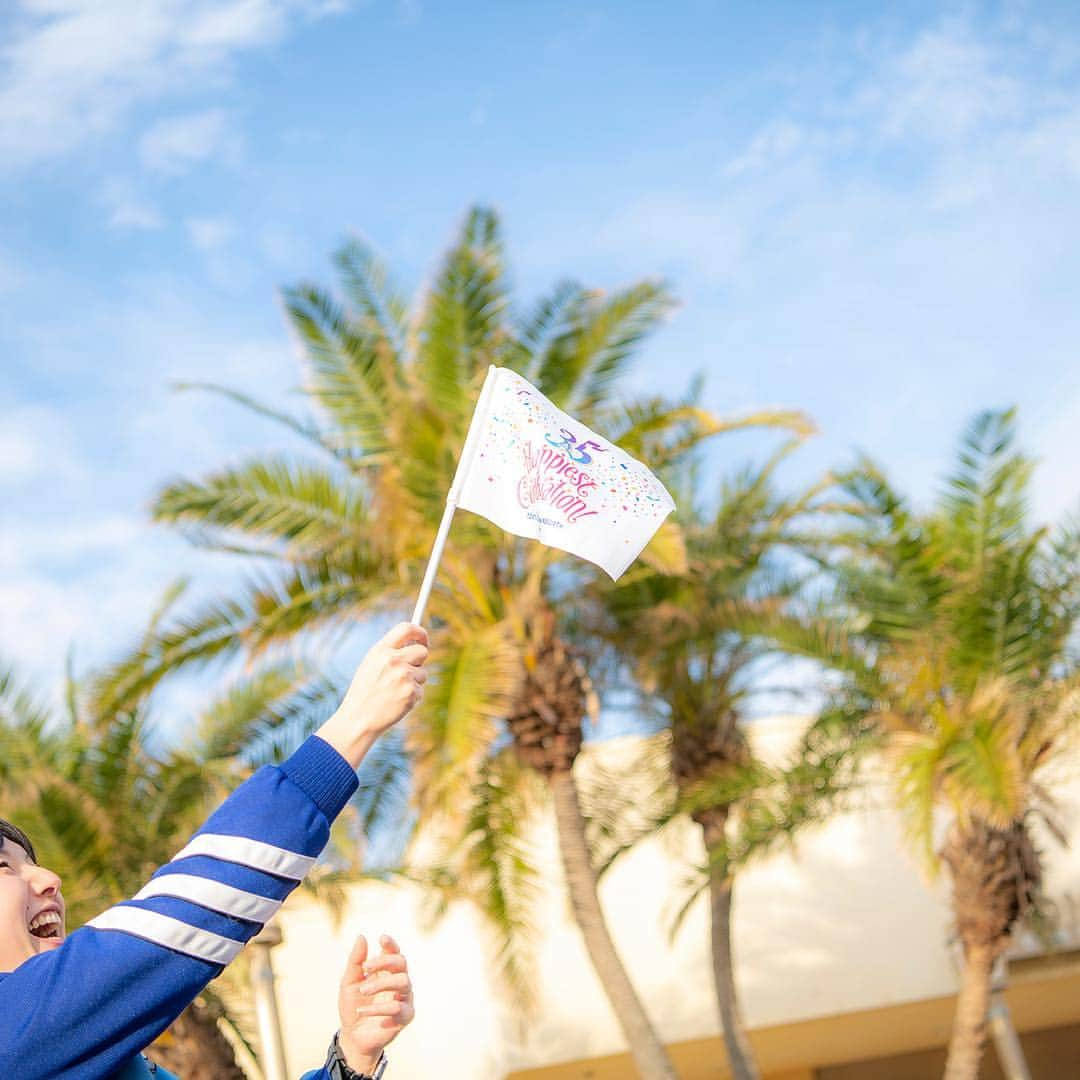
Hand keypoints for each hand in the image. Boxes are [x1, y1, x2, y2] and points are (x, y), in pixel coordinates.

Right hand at [317, 623, 428, 767]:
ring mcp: (404, 676)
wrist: (358, 719)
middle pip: (422, 651)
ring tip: (394, 692)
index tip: (423, 639)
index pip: (406, 628)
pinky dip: (412, 697)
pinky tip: (397, 702)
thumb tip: (416, 644)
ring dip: (414, 682)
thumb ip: (390, 653)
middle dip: (419, 661)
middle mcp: (393, 660)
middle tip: (410, 670)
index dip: (419, 632)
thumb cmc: (364, 692)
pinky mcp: (411, 692)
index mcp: (381, 651)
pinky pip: (421, 690)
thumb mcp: (371, 666)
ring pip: (423, 673)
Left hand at [337, 934, 414, 1073]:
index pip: (394, 952)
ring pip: (403, 981)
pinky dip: (378, 1008)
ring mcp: (404, 998)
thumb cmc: (352, 1006)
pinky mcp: (405, 1016)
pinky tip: (363, 1011)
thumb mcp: (349, 982)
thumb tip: (361, 936)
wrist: (352, 1036)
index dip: (391, 944)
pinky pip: (398, 1007)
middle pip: (402, 962)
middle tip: (365, 968)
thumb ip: (355, 961)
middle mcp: (398, 981)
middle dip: (384, 962)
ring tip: (363, 991)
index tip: (381, 939)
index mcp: (386, 971)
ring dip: (381, 984)